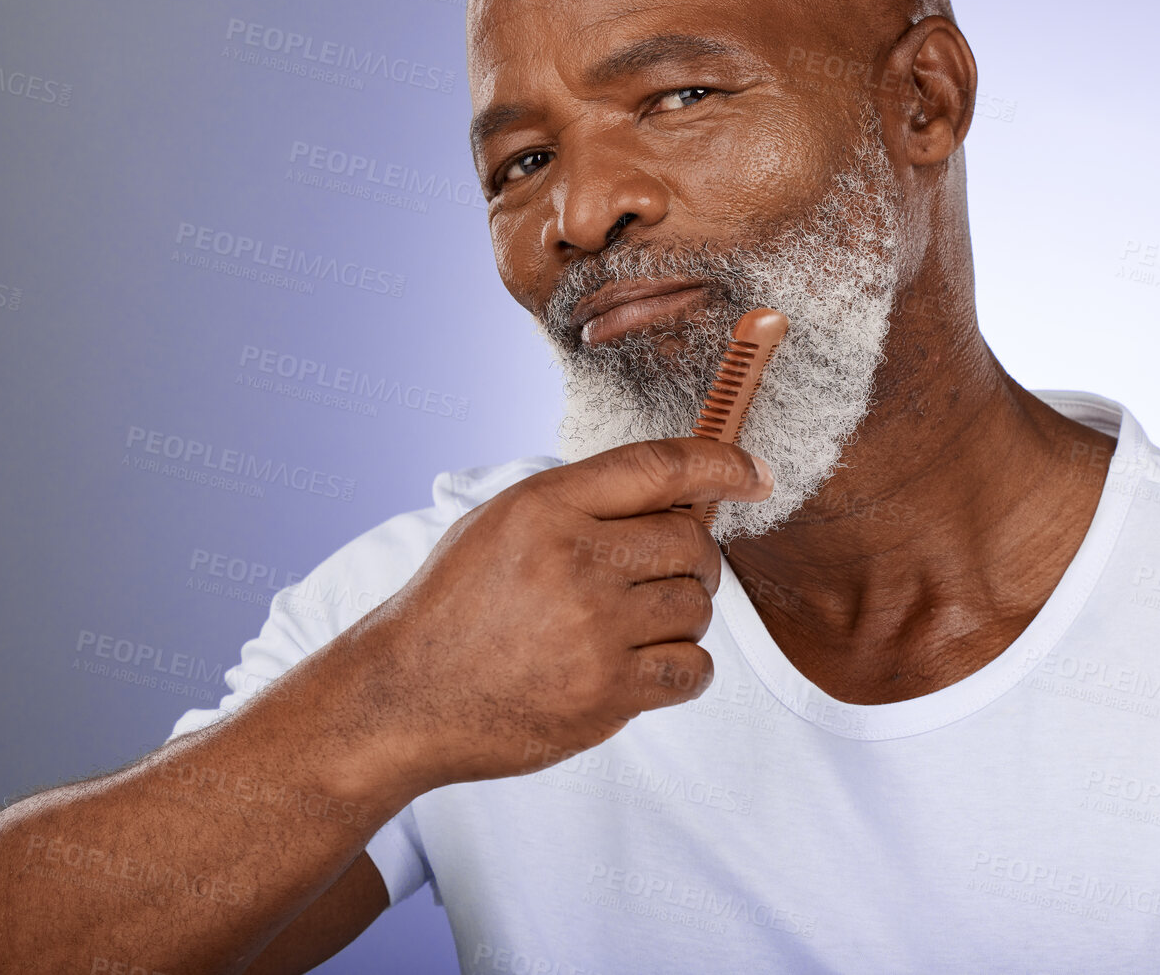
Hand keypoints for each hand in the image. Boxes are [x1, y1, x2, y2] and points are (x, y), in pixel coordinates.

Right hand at [356, 437, 772, 792]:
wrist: (403, 696)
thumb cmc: (458, 604)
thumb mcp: (503, 522)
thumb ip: (585, 500)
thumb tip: (686, 491)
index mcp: (545, 507)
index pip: (659, 467)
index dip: (721, 464)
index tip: (755, 474)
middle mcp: (572, 562)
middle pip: (691, 540)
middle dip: (690, 556)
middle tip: (657, 574)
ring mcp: (593, 632)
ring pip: (697, 606)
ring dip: (680, 614)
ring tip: (630, 624)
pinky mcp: (606, 695)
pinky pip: (693, 668)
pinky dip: (683, 668)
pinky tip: (644, 663)